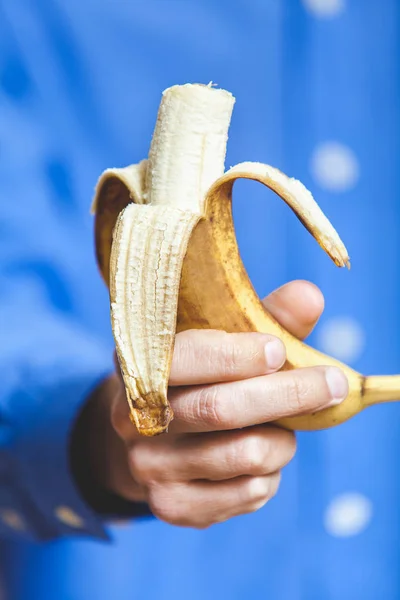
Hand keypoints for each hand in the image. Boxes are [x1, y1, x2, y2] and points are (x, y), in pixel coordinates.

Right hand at [82, 281, 347, 527]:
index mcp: (140, 363)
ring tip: (285, 427)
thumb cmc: (202, 377)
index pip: (183, 358)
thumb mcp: (226, 339)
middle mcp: (132, 417)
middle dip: (288, 394)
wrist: (157, 437)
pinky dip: (272, 474)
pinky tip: (263, 457)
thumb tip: (309, 296)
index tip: (278, 350)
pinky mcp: (171, 505)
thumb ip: (266, 317)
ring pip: (243, 454)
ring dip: (284, 439)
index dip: (234, 355)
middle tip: (332, 383)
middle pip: (220, 409)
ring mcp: (148, 466)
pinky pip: (247, 494)